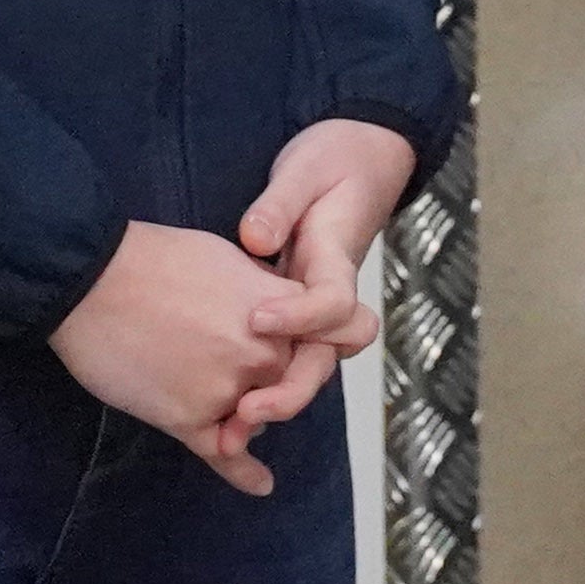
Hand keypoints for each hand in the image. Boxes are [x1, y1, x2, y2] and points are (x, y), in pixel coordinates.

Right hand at [52, 220, 343, 494]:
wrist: (89, 280)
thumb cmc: (151, 259)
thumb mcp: (228, 258)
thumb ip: (265, 290)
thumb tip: (282, 308)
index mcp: (282, 307)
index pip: (347, 334)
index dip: (335, 343)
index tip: (317, 347)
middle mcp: (265, 354)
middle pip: (294, 382)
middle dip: (273, 382)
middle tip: (238, 368)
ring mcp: (228, 391)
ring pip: (258, 420)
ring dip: (246, 418)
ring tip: (221, 403)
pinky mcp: (189, 419)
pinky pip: (227, 456)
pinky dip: (244, 474)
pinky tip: (259, 483)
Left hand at [217, 120, 413, 440]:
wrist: (362, 157)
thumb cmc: (337, 158)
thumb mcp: (307, 168)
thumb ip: (281, 203)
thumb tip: (255, 239)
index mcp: (337, 258)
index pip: (332, 303)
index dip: (298, 317)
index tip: (257, 319)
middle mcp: (329, 293)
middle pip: (324, 357)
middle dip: (291, 390)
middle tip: (247, 409)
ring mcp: (312, 307)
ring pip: (304, 367)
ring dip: (273, 399)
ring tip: (229, 426)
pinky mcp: (291, 311)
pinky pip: (283, 358)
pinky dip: (260, 389)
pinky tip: (222, 415)